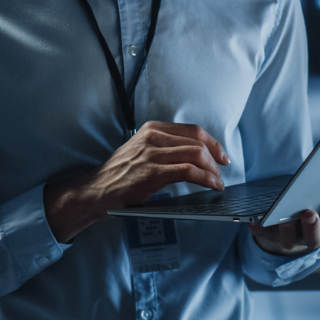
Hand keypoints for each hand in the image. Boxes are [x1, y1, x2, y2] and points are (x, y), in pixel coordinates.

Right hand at [43, 121, 229, 242]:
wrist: (97, 190)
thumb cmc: (120, 174)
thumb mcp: (141, 149)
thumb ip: (164, 146)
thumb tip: (195, 154)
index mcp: (152, 129)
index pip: (193, 130)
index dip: (213, 142)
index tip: (221, 155)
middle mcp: (153, 137)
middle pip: (197, 141)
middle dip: (216, 157)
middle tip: (222, 171)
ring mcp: (152, 154)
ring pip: (196, 154)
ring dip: (212, 170)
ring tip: (217, 181)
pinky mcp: (152, 173)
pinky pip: (188, 171)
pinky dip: (205, 178)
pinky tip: (210, 185)